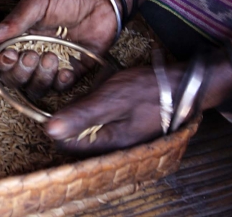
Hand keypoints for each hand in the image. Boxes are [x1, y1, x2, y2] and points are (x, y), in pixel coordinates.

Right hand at [0, 0, 117, 96]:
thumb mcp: (37, 3)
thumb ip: (16, 20)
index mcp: (19, 40)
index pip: (2, 61)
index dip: (3, 64)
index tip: (10, 55)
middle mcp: (32, 56)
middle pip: (16, 80)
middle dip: (21, 73)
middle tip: (32, 56)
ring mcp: (52, 66)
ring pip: (36, 87)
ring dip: (41, 78)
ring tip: (51, 57)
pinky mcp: (72, 71)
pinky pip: (61, 87)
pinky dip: (60, 82)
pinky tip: (65, 70)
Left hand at [46, 66, 182, 154]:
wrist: (182, 84)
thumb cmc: (147, 91)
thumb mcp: (109, 99)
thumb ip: (80, 116)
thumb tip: (49, 130)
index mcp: (107, 145)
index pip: (65, 144)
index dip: (58, 122)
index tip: (61, 102)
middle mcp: (112, 148)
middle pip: (76, 135)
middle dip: (75, 112)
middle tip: (87, 92)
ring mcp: (119, 139)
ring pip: (88, 126)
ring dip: (88, 107)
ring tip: (100, 88)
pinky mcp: (124, 129)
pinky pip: (101, 121)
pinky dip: (99, 106)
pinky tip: (107, 92)